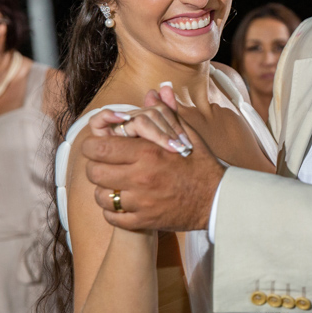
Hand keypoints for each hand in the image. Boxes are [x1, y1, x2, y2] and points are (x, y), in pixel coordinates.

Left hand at [83, 95, 224, 232]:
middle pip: (94, 172)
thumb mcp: (186, 135)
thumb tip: (155, 91)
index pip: (98, 147)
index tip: (100, 147)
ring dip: (105, 190)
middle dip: (97, 167)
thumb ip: (165, 113)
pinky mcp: (143, 221)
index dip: (94, 145)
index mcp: (147, 152)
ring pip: (101, 196)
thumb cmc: (201, 164)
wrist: (218, 200)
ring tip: (116, 185)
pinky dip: (114, 211)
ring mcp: (140, 202)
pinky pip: (112, 217)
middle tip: (107, 166)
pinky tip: (123, 203)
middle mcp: (140, 177)